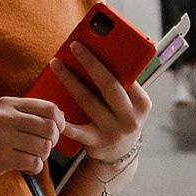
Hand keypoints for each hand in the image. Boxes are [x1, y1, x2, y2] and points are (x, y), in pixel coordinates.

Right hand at [0, 96, 63, 187]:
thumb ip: (23, 113)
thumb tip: (60, 117)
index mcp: (6, 103)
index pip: (48, 108)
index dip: (59, 121)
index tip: (55, 131)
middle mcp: (5, 117)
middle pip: (49, 127)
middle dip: (53, 141)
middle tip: (42, 148)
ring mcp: (2, 138)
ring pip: (43, 147)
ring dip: (42, 156)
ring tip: (30, 157)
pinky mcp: (0, 159)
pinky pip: (33, 163)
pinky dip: (34, 168)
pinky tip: (24, 168)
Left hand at [52, 37, 151, 165]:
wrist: (120, 154)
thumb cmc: (121, 117)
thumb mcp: (131, 102)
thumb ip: (123, 83)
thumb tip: (101, 50)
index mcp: (142, 104)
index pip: (128, 77)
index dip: (112, 59)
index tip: (97, 41)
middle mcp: (131, 119)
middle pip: (109, 85)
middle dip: (90, 63)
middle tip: (74, 46)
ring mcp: (114, 132)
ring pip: (88, 101)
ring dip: (70, 80)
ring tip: (56, 64)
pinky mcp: (96, 143)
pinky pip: (77, 130)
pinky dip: (63, 119)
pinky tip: (52, 106)